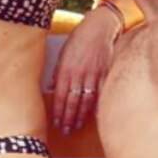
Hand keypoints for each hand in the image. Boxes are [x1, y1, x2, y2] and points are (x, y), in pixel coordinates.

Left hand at [49, 7, 119, 134]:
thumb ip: (58, 72)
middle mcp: (79, 74)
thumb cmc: (78, 39)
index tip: (56, 123)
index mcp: (66, 69)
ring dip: (81, 116)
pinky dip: (98, 105)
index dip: (59, 111)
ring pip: (86, 100)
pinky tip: (95, 116)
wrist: (98, 27)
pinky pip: (102, 93)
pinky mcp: (105, 73)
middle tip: (66, 130)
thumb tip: (53, 88)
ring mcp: (93, 74)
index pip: (61, 96)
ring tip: (77, 126)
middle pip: (73, 101)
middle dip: (69, 118)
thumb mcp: (63, 53)